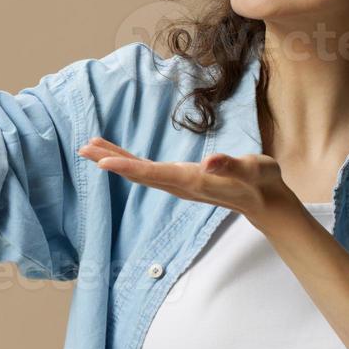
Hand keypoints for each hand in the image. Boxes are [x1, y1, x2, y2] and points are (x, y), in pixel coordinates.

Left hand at [76, 137, 301, 230]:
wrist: (265, 200)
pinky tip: (118, 156)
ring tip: (91, 148)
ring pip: (140, 173)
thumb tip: (210, 161)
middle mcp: (180, 185)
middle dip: (110, 160)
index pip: (154, 173)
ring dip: (115, 160)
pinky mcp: (180, 180)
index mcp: (192, 180)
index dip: (127, 167)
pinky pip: (148, 171)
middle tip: (83, 148)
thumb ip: (231, 165)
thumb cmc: (260, 181)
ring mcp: (178, 184)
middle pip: (138, 174)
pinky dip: (129, 161)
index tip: (102, 162)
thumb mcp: (252, 168)